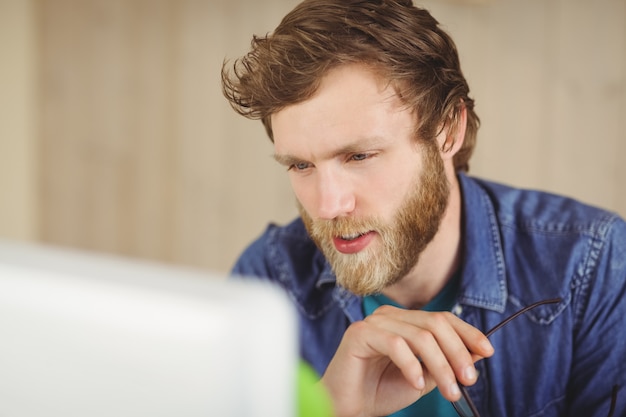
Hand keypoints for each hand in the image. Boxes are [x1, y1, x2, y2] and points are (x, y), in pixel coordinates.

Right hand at [320, 305, 493, 416]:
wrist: (348, 408)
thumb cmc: (381, 392)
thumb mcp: (424, 378)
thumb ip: (446, 363)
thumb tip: (479, 351)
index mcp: (404, 321)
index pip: (442, 318)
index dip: (467, 332)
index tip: (488, 351)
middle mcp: (390, 316)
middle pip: (435, 324)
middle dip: (458, 353)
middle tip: (469, 380)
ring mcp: (374, 322)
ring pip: (420, 335)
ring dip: (441, 365)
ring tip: (449, 391)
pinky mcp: (360, 333)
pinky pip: (395, 344)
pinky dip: (411, 366)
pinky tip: (415, 383)